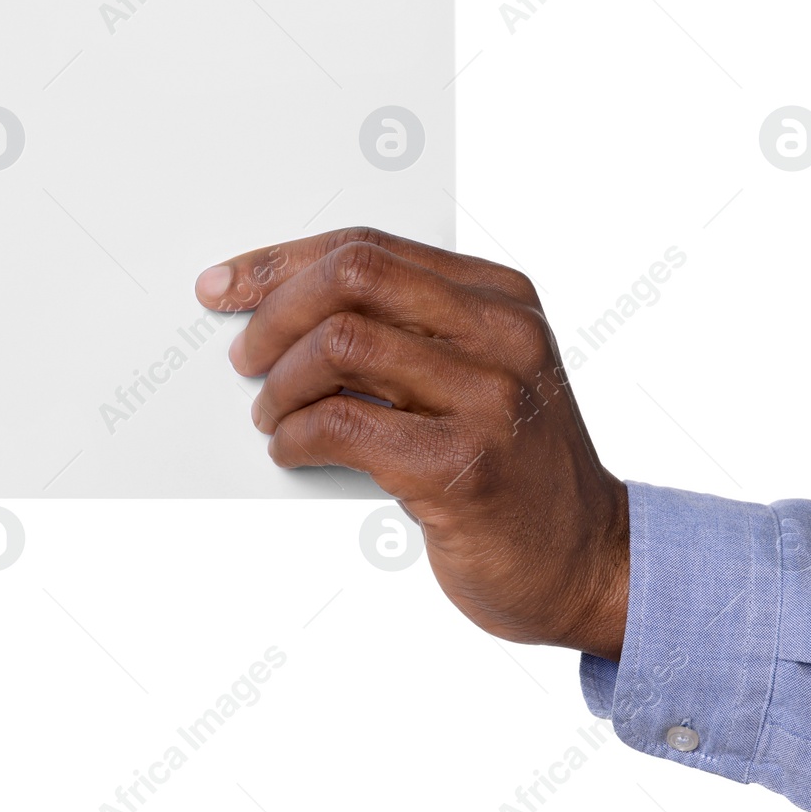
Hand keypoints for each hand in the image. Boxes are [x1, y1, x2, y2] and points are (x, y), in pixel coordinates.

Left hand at [194, 227, 629, 659]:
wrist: (586, 563)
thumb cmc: (512, 469)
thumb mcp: (478, 376)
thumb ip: (405, 334)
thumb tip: (279, 310)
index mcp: (502, 299)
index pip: (369, 248)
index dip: (281, 262)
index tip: (224, 286)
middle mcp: (504, 336)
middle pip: (352, 278)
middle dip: (274, 312)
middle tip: (243, 357)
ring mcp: (490, 400)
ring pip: (340, 345)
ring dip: (281, 384)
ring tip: (272, 416)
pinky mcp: (463, 468)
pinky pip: (342, 425)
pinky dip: (296, 436)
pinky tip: (292, 450)